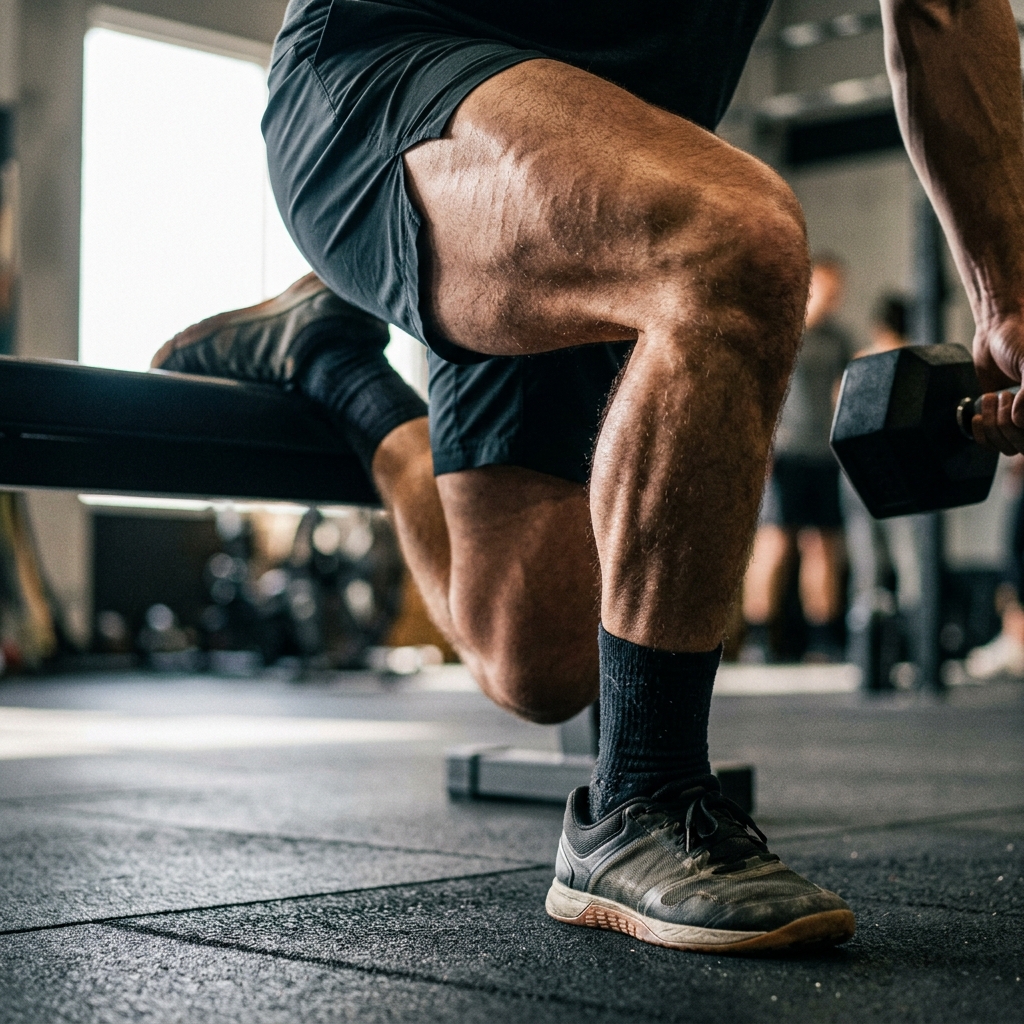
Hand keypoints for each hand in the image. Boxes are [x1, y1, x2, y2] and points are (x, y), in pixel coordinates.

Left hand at [971, 315, 1023, 452]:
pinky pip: (993, 444)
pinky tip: (978, 416)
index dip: (1023, 426)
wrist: (997, 332)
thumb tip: (1020, 421)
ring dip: (993, 425)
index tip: (1015, 401)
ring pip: (1009, 448)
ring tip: (993, 398)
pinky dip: (982, 434)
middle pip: (1023, 447)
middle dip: (1006, 424)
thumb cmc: (1020, 341)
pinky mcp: (999, 421)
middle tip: (1003, 396)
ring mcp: (1021, 422)